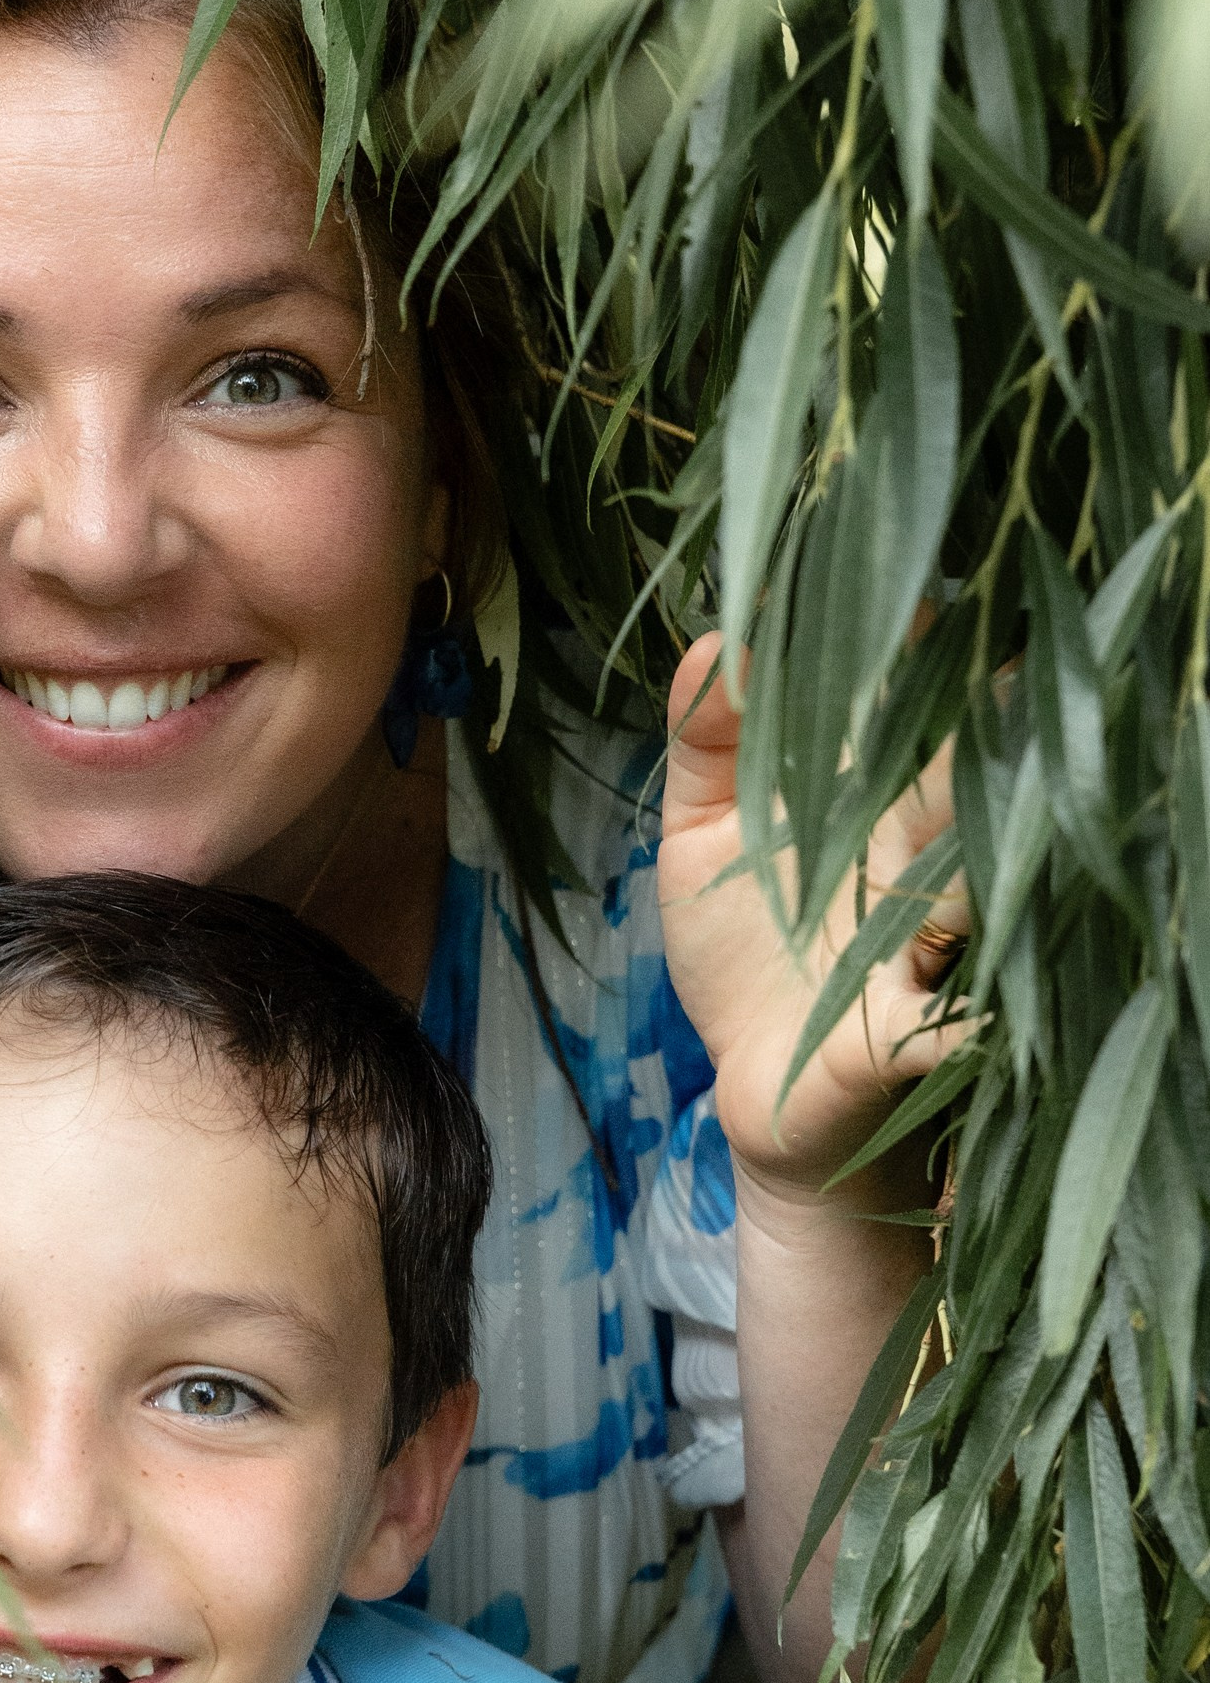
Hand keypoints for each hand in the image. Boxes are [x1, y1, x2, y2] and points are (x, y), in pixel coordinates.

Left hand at [657, 632, 969, 1202]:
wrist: (764, 1088)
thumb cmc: (743, 951)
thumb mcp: (701, 838)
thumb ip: (704, 741)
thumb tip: (714, 639)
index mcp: (875, 795)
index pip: (916, 701)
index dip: (904, 645)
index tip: (873, 594)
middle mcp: (923, 855)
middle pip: (965, 772)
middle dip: (964, 721)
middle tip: (949, 664)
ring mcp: (930, 944)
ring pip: (979, 881)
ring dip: (981, 845)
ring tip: (978, 793)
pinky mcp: (916, 1037)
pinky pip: (953, 1030)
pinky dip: (959, 1028)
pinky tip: (962, 1021)